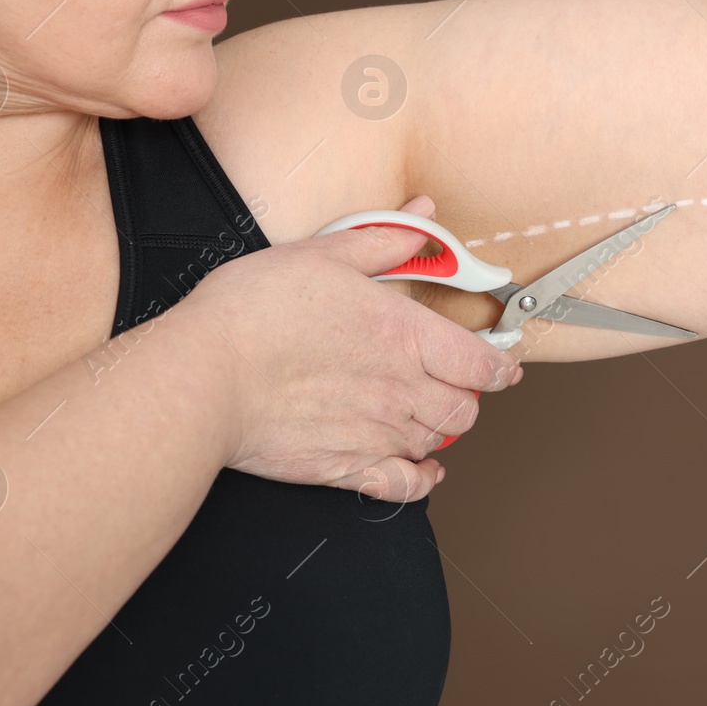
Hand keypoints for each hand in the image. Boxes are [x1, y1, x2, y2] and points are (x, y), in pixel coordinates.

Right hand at [182, 194, 522, 500]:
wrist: (204, 374)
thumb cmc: (255, 310)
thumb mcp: (324, 254)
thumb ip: (384, 241)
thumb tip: (423, 219)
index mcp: (403, 334)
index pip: (480, 363)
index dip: (499, 367)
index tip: (502, 367)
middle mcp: (400, 389)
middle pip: (466, 409)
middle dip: (467, 398)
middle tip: (453, 386)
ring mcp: (375, 432)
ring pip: (437, 443)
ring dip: (439, 430)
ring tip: (424, 414)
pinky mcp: (344, 467)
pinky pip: (404, 486)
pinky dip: (421, 479)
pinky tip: (421, 468)